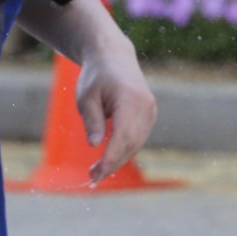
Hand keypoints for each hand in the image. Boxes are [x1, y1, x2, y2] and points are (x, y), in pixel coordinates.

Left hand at [74, 38, 156, 182]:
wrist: (114, 57)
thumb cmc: (96, 77)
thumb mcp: (86, 98)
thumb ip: (92, 120)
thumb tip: (94, 146)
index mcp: (129, 99)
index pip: (122, 136)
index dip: (110, 158)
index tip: (95, 174)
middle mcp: (145, 106)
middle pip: (131, 143)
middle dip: (113, 164)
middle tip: (92, 178)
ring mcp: (150, 110)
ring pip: (136, 144)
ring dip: (119, 160)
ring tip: (98, 172)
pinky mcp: (150, 114)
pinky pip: (139, 138)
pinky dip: (125, 150)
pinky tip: (110, 158)